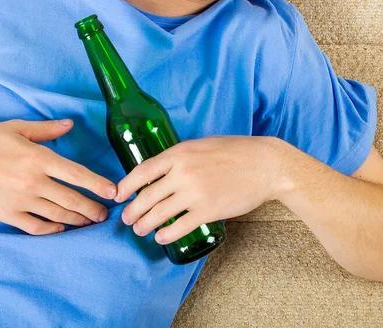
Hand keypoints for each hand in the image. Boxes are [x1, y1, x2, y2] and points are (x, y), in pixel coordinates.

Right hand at [0, 119, 117, 234]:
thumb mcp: (17, 129)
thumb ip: (46, 129)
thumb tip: (70, 124)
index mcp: (39, 159)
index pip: (76, 173)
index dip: (97, 184)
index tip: (113, 191)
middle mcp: (34, 182)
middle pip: (71, 199)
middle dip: (91, 207)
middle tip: (105, 214)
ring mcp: (21, 201)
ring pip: (57, 215)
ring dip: (77, 220)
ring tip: (89, 222)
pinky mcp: (8, 215)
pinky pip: (35, 227)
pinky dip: (51, 229)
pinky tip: (61, 228)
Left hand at [114, 135, 281, 244]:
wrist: (264, 164)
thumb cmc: (235, 151)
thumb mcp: (202, 144)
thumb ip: (181, 156)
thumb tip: (163, 170)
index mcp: (179, 153)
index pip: (142, 171)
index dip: (126, 185)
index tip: (118, 195)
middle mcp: (183, 173)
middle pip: (147, 196)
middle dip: (133, 211)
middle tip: (127, 219)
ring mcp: (195, 193)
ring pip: (159, 214)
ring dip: (145, 225)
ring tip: (140, 230)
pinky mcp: (208, 211)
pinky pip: (179, 227)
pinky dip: (166, 235)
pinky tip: (161, 238)